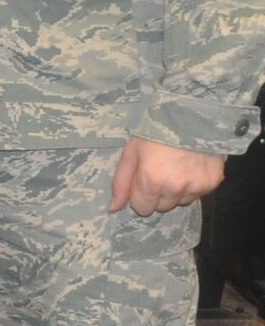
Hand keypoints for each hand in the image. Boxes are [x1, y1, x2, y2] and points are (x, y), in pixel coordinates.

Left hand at [108, 137, 223, 216]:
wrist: (190, 116)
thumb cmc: (155, 132)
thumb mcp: (131, 153)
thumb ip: (121, 183)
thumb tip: (113, 209)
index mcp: (152, 181)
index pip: (143, 209)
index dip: (140, 196)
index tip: (142, 181)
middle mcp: (176, 188)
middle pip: (162, 207)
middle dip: (158, 194)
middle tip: (159, 172)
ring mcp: (197, 186)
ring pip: (182, 202)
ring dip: (177, 191)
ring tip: (175, 168)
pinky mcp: (213, 182)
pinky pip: (199, 194)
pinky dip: (193, 185)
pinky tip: (190, 167)